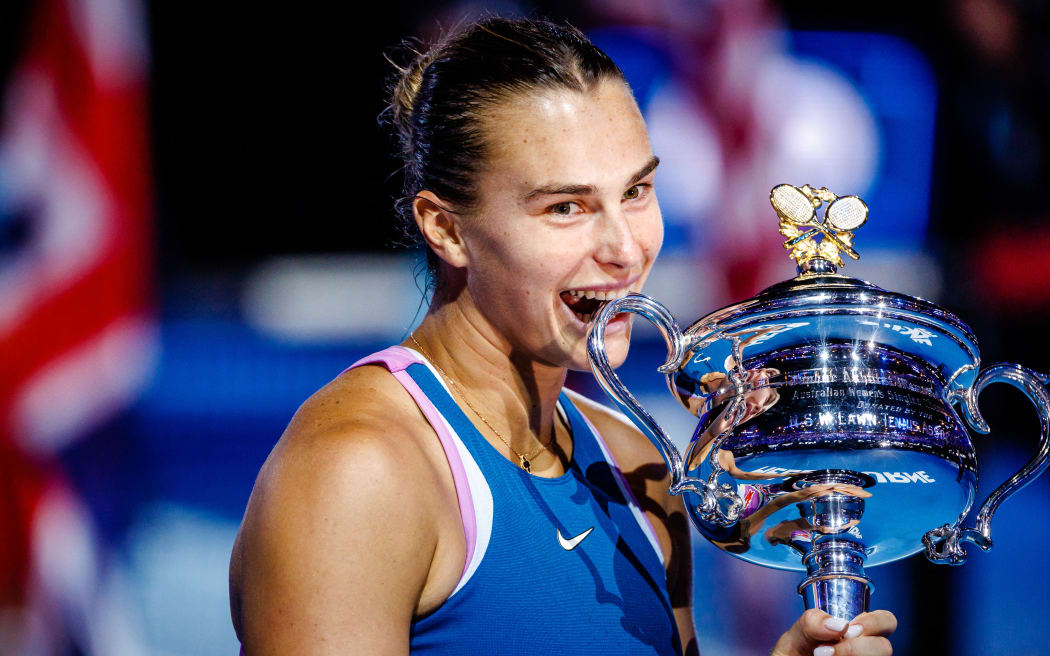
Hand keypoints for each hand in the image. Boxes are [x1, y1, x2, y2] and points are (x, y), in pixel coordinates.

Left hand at [771, 609, 895, 655]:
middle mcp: (867, 651)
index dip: (873, 621)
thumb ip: (811, 622)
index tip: (847, 627)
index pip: (886, 621)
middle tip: (828, 649)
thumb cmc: (796, 655)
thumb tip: (838, 624)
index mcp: (858, 633)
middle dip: (856, 646)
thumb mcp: (796, 635)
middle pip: (885, 647)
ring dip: (849, 655)